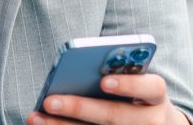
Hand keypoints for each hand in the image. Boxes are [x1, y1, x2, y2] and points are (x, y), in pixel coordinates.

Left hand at [27, 73, 187, 124]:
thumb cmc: (138, 97)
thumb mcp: (138, 85)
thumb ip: (118, 74)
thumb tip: (76, 72)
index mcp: (156, 96)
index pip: (151, 87)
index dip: (129, 84)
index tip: (103, 81)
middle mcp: (151, 120)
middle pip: (115, 116)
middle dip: (80, 108)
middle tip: (50, 101)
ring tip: (36, 117)